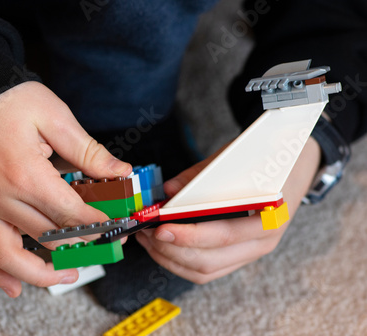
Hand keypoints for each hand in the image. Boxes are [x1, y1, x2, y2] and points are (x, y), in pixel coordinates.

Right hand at [0, 82, 131, 296]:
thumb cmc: (11, 102)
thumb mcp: (56, 118)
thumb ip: (89, 152)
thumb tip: (121, 172)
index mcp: (25, 173)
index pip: (70, 213)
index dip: (97, 223)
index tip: (114, 224)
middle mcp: (0, 197)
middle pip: (48, 235)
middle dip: (81, 242)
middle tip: (104, 243)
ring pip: (10, 256)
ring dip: (41, 273)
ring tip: (68, 274)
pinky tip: (15, 286)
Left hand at [135, 138, 320, 283]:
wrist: (297, 168)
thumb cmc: (267, 161)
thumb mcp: (234, 159)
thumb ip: (199, 177)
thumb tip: (167, 192)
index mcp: (269, 216)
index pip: (223, 234)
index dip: (188, 235)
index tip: (160, 227)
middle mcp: (263, 241)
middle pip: (209, 261)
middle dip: (171, 250)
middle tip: (147, 234)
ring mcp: (252, 252)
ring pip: (205, 271)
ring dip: (171, 259)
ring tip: (148, 241)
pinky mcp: (240, 256)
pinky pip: (207, 270)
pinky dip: (181, 263)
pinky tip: (164, 247)